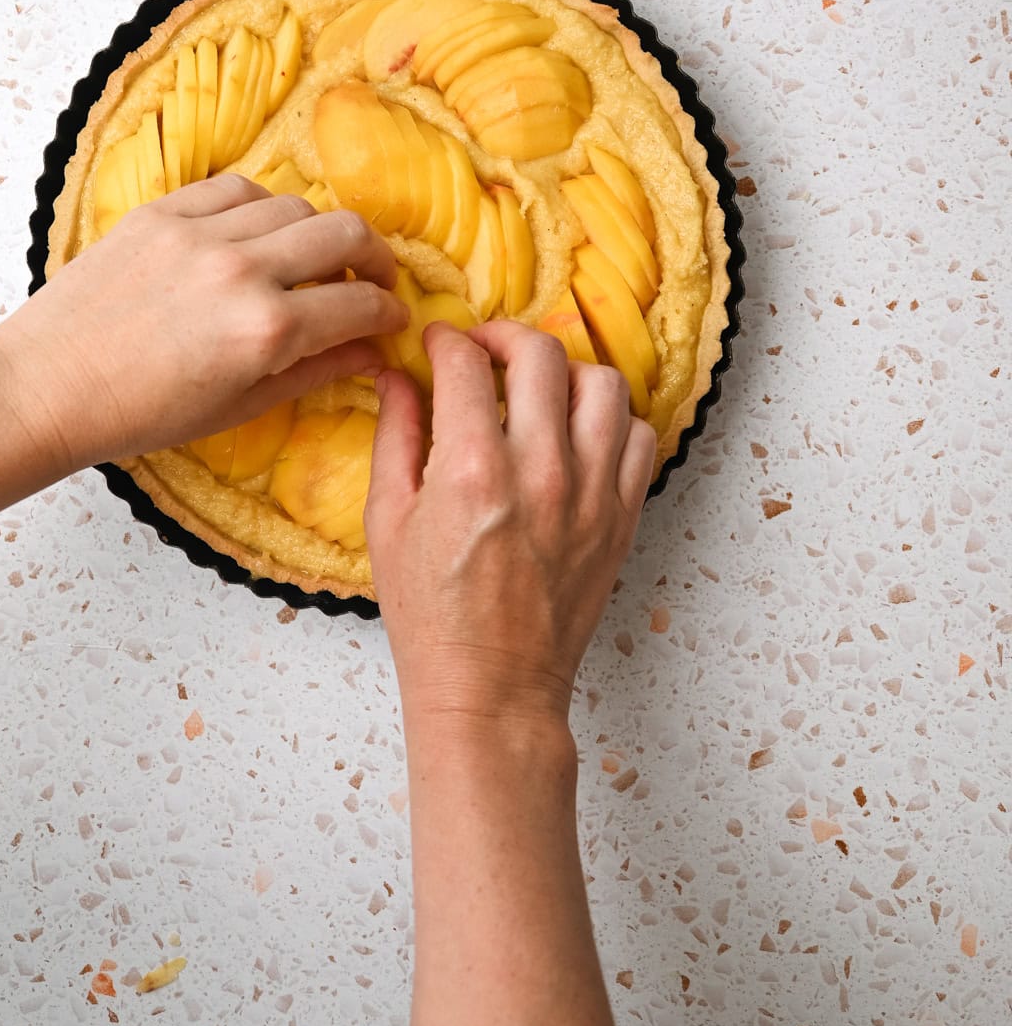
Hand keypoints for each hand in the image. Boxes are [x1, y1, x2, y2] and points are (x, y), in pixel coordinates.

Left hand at [0, 175, 408, 470]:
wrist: (48, 387)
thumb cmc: (140, 413)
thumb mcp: (239, 407)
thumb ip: (313, 372)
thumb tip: (371, 352)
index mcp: (266, 331)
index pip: (360, 304)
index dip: (390, 311)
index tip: (394, 316)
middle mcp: (242, 271)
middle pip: (345, 233)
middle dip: (374, 257)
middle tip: (372, 278)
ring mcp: (200, 234)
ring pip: (295, 204)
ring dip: (317, 231)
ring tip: (309, 259)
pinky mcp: (163, 212)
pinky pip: (236, 188)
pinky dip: (262, 206)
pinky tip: (258, 232)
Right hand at [365, 320, 654, 726]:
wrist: (492, 688)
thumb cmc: (431, 616)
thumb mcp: (387, 522)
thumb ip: (394, 437)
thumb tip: (398, 377)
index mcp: (471, 470)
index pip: (466, 364)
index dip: (447, 340)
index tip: (439, 342)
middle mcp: (540, 472)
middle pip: (540, 356)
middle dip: (506, 336)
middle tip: (486, 349)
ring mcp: (591, 494)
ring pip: (602, 385)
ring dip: (565, 372)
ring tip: (538, 386)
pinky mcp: (622, 518)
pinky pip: (639, 437)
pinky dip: (611, 420)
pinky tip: (579, 431)